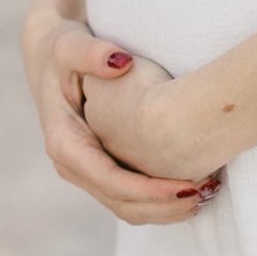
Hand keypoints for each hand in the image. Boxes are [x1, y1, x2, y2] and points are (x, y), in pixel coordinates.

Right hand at [21, 6, 218, 224]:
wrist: (49, 59)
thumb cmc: (60, 51)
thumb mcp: (69, 46)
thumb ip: (90, 52)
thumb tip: (119, 62)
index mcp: (64, 144)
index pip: (110, 181)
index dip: (149, 189)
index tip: (186, 184)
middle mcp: (73, 166)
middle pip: (122, 202)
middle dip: (164, 204)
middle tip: (207, 192)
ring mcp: (86, 172)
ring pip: (128, 207)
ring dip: (166, 209)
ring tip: (207, 194)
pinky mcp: (100, 169)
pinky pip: (131, 197)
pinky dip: (160, 200)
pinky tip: (192, 189)